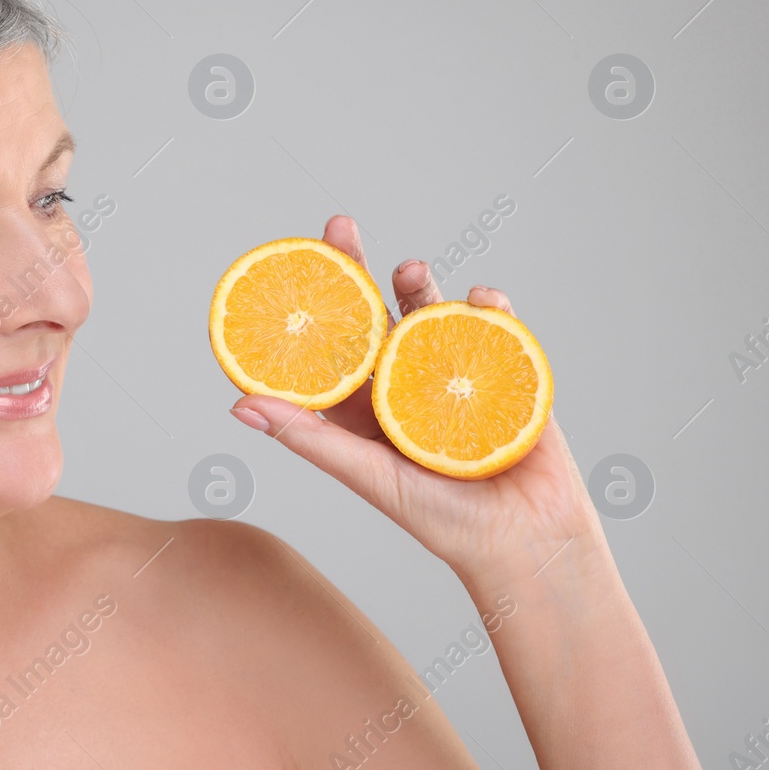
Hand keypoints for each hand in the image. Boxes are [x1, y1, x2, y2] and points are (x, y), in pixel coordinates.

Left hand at [229, 215, 605, 583]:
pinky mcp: (507, 371)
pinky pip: (494, 325)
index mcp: (366, 407)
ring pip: (430, 312)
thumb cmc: (444, 523)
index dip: (309, 305)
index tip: (286, 263)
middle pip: (377, 314)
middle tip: (340, 226)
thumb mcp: (368, 474)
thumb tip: (238, 405)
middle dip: (359, 270)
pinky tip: (480, 299)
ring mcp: (456, 373)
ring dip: (419, 284)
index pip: (329, 346)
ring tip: (411, 269)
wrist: (529, 542)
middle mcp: (405, 384)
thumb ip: (309, 438)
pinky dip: (487, 306)